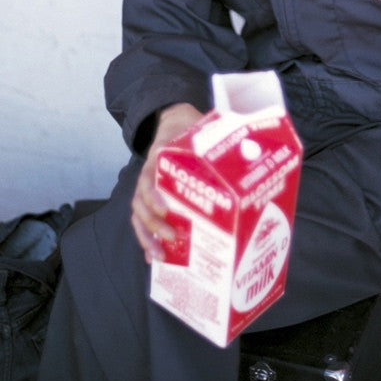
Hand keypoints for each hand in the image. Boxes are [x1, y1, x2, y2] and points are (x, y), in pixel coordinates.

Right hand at [131, 102, 202, 262]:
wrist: (172, 123)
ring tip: (161, 256)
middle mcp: (149, 175)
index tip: (166, 208)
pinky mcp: (152, 200)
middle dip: (154, 223)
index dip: (154, 195)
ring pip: (139, 215)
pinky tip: (154, 258)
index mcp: (158, 158)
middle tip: (172, 236)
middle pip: (141, 203)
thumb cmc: (186, 129)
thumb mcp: (196, 128)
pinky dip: (147, 239)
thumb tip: (240, 144)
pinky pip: (143, 221)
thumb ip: (212, 134)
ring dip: (148, 237)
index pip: (148, 178)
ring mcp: (147, 189)